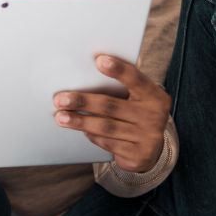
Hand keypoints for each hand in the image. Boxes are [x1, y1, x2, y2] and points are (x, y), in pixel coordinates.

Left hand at [53, 55, 170, 172]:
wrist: (153, 150)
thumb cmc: (138, 115)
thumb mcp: (138, 100)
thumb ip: (121, 89)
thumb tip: (86, 79)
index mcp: (155, 96)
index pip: (136, 79)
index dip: (118, 69)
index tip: (99, 60)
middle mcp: (153, 116)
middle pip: (112, 106)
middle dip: (83, 101)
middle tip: (61, 99)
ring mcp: (146, 137)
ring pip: (106, 126)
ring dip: (80, 121)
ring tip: (62, 117)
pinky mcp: (137, 155)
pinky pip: (107, 143)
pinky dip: (92, 135)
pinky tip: (81, 130)